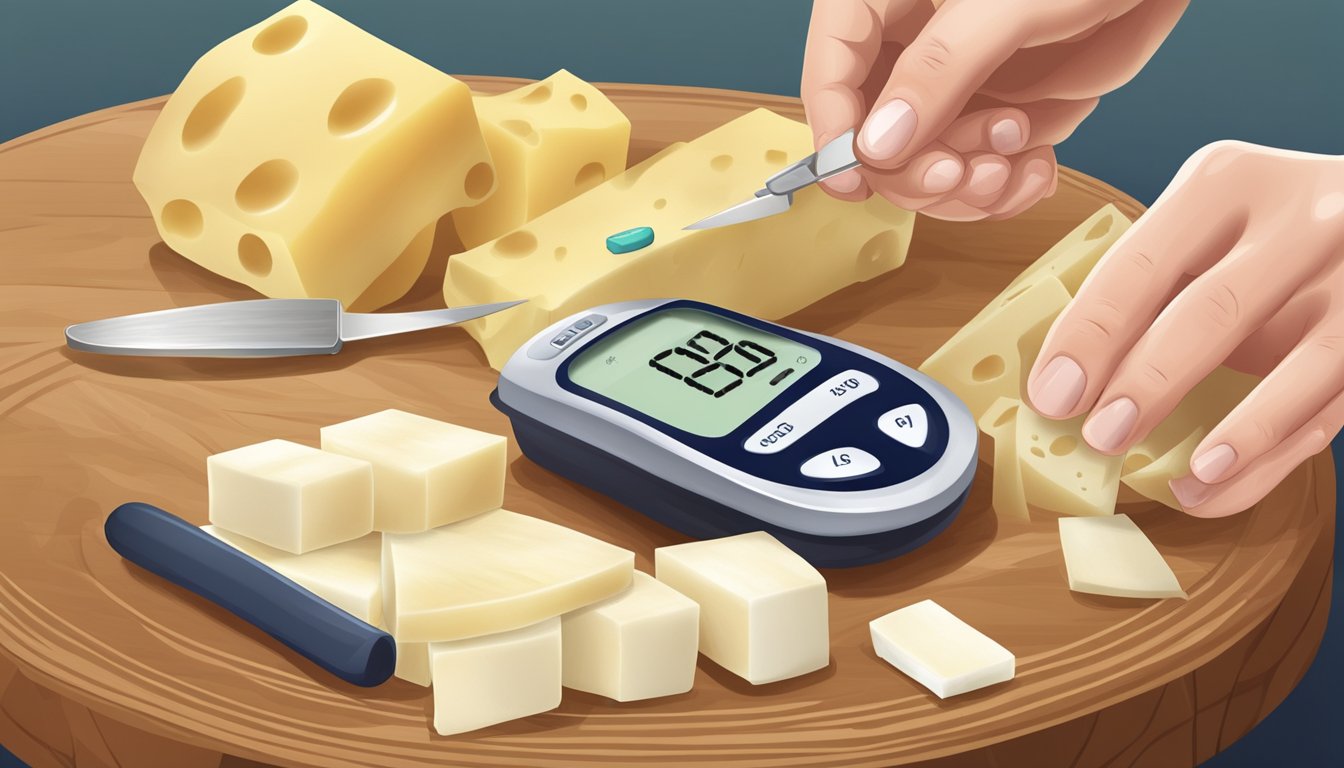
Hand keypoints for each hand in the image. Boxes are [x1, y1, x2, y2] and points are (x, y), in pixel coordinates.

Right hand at [801, 0, 1186, 219]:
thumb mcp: (1008, 5)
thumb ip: (939, 70)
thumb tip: (878, 144)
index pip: (830, 65)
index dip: (832, 128)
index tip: (852, 181)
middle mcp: (913, 42)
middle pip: (872, 129)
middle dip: (915, 167)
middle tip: (959, 174)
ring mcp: (953, 82)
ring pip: (922, 161)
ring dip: (963, 185)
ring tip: (1011, 166)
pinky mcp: (994, 109)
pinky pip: (973, 169)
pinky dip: (1002, 187)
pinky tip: (1034, 171)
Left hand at [1026, 141, 1343, 516]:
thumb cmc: (1260, 235)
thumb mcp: (1205, 229)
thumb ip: (1149, 283)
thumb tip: (1062, 382)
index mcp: (1223, 181)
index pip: (1139, 264)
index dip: (1090, 336)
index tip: (1051, 395)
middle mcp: (1300, 216)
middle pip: (1212, 312)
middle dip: (1147, 384)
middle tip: (1098, 438)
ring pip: (1298, 370)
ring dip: (1230, 437)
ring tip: (1173, 482)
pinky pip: (1331, 408)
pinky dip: (1271, 458)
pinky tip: (1218, 483)